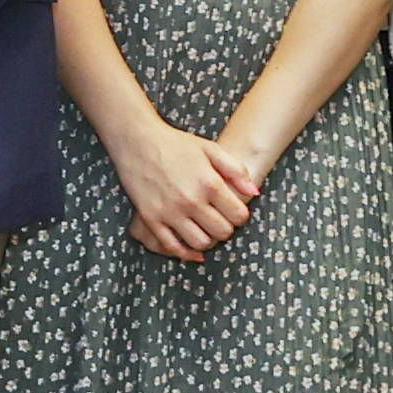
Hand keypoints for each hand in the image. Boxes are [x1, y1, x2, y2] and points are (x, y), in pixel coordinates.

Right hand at [104, 122, 258, 260]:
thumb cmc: (175, 143)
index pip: (238, 216)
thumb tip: (254, 192)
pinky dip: (185, 252)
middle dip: (226, 228)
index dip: (240, 216)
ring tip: (205, 229)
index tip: (234, 211)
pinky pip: (172, 246)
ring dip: (208, 240)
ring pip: (200, 243)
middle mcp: (191, 200)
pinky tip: (191, 248)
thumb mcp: (211, 149)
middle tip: (220, 220)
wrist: (137, 140)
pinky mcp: (151, 218)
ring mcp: (170, 211)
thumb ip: (236, 170)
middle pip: (222, 232)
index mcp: (209, 183)